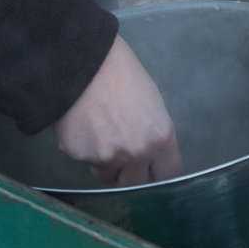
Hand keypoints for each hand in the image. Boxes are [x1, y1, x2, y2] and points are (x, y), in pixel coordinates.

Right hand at [56, 35, 183, 185]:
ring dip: (105, 164)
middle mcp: (135, 154)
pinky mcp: (78, 155)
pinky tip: (83, 125)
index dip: (163, 178)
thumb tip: (151, 158)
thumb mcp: (153, 106)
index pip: (171, 177)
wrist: (85, 61)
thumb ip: (154, 137)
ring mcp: (105, 158)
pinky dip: (84, 149)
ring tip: (100, 134)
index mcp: (160, 139)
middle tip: (124, 158)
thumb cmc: (124, 75)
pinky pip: (84, 160)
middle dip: (131, 176)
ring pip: (106, 175)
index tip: (157, 177)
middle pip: (136, 186)